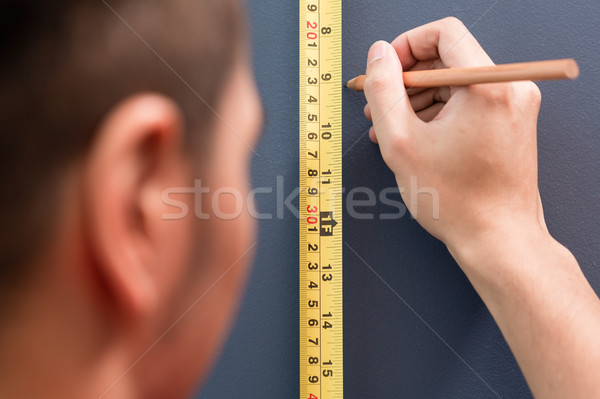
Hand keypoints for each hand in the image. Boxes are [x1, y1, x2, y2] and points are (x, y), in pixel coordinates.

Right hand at [363, 17, 544, 254]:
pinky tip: (413, 136)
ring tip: (389, 128)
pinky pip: (467, 102)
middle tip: (379, 105)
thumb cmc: (455, 200)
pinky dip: (438, 112)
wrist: (497, 239)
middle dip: (407, 79)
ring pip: (455, 82)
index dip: (405, 46)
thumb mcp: (401, 141)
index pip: (443, 33)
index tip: (385, 71)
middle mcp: (509, 87)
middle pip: (448, 58)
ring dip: (418, 99)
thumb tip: (379, 55)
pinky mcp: (511, 122)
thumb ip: (384, 89)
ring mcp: (514, 105)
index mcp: (487, 85)